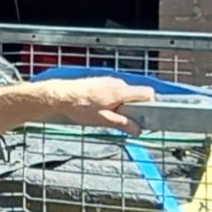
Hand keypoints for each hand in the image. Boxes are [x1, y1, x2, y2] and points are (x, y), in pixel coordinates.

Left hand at [33, 75, 153, 130]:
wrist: (60, 96)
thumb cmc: (80, 107)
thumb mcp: (103, 120)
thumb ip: (122, 124)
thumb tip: (138, 130)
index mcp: (121, 91)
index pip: (148, 92)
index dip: (151, 104)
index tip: (147, 116)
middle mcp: (118, 83)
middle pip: (136, 95)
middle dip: (134, 108)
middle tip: (122, 121)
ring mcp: (109, 81)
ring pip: (125, 94)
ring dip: (121, 105)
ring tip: (106, 115)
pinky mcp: (102, 82)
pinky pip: (115, 91)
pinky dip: (113, 101)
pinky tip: (100, 109)